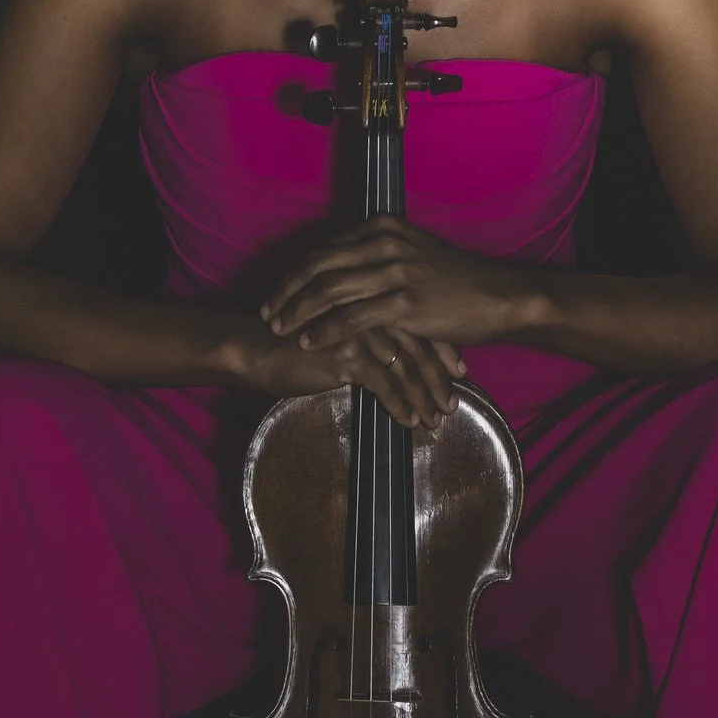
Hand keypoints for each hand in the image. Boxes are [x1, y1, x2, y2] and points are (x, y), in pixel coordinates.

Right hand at [242, 321, 464, 429]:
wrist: (257, 346)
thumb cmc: (297, 340)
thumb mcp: (342, 329)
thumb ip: (372, 333)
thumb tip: (401, 356)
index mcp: (373, 296)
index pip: (419, 322)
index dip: (442, 349)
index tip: (460, 371)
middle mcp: (371, 307)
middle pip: (419, 344)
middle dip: (439, 377)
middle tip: (453, 403)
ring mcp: (360, 329)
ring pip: (405, 366)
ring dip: (424, 397)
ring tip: (436, 418)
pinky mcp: (346, 353)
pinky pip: (383, 384)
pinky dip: (399, 404)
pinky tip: (408, 421)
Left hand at [261, 216, 537, 353]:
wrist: (499, 295)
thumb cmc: (457, 280)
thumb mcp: (414, 253)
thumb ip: (379, 255)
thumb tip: (346, 267)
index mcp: (382, 228)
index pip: (325, 249)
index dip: (296, 272)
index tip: (278, 291)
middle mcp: (385, 244)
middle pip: (319, 266)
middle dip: (287, 290)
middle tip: (267, 312)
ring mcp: (395, 272)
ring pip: (329, 290)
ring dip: (298, 311)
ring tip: (279, 328)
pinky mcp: (405, 302)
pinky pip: (352, 317)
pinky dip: (325, 330)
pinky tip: (309, 342)